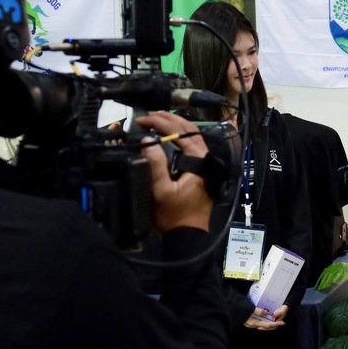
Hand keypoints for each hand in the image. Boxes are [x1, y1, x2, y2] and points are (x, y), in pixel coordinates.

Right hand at [135, 111, 212, 232]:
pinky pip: (191, 145)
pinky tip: (168, 135)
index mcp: (199, 161)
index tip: (142, 119)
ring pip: (192, 136)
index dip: (160, 122)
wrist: (188, 233)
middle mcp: (205, 158)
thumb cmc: (174, 215)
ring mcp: (204, 163)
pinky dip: (179, 135)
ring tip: (155, 119)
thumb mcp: (160, 190)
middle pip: (189, 130)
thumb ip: (155, 164)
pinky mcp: (200, 169)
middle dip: (167, 119)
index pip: (180, 132)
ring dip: (174, 125)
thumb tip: (147, 141)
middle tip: (147, 115)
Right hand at [244, 305, 287, 330]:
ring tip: (275, 320)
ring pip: (264, 326)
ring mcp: (251, 324)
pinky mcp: (250, 322)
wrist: (231, 310)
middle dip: (274, 325)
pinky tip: (267, 318)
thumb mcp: (249, 309)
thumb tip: (267, 312)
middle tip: (280, 321)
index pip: (267, 325)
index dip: (276, 324)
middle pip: (267, 328)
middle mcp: (254, 325)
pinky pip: (260, 324)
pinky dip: (266, 322)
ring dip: (270, 324)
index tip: (283, 322)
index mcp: (254, 323)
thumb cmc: (240, 309)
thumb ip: (258, 311)